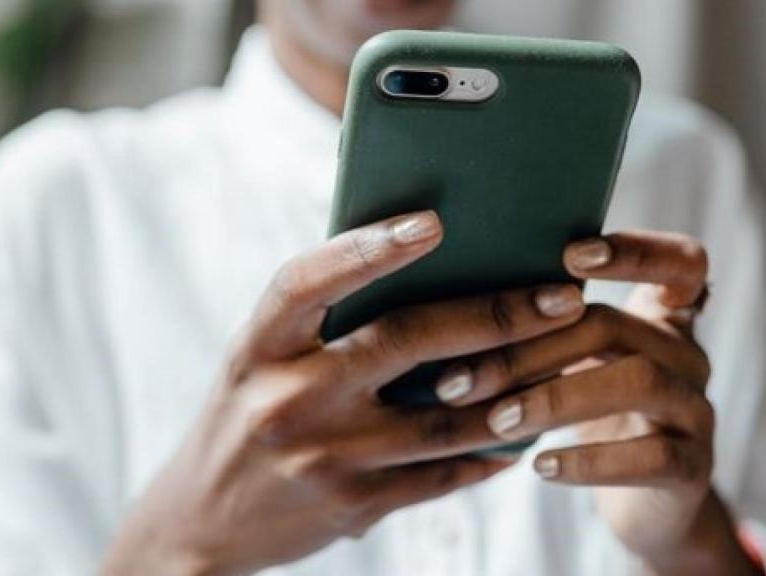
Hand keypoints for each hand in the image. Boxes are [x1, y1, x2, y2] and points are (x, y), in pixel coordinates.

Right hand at [100, 211, 586, 575]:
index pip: (308, 283)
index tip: (434, 222)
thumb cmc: (244, 417)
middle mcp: (288, 399)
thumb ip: (322, 323)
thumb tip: (423, 271)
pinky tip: (522, 435)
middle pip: (405, 342)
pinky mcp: (352, 506)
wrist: (200, 522)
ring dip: (514, 389)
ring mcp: (322, 457)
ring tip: (565, 359)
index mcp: (259, 348)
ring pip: (443, 418)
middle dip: (496, 316)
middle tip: (562, 297)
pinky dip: (487, 454)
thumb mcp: (261, 362)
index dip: (367, 248)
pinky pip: (439, 476)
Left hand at [432, 231, 756, 574]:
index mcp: (662, 317)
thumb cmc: (592, 415)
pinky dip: (590, 460)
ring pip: (639, 382)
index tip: (571, 255)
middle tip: (461, 379)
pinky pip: (651, 457)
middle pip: (615, 326)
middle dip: (530, 348)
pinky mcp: (694, 468)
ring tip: (498, 421)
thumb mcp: (577, 362)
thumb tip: (452, 301)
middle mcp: (687, 355)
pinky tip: (541, 465)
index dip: (636, 251)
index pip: (680, 261)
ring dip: (555, 398)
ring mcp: (697, 411)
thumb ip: (545, 325)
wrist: (644, 504)